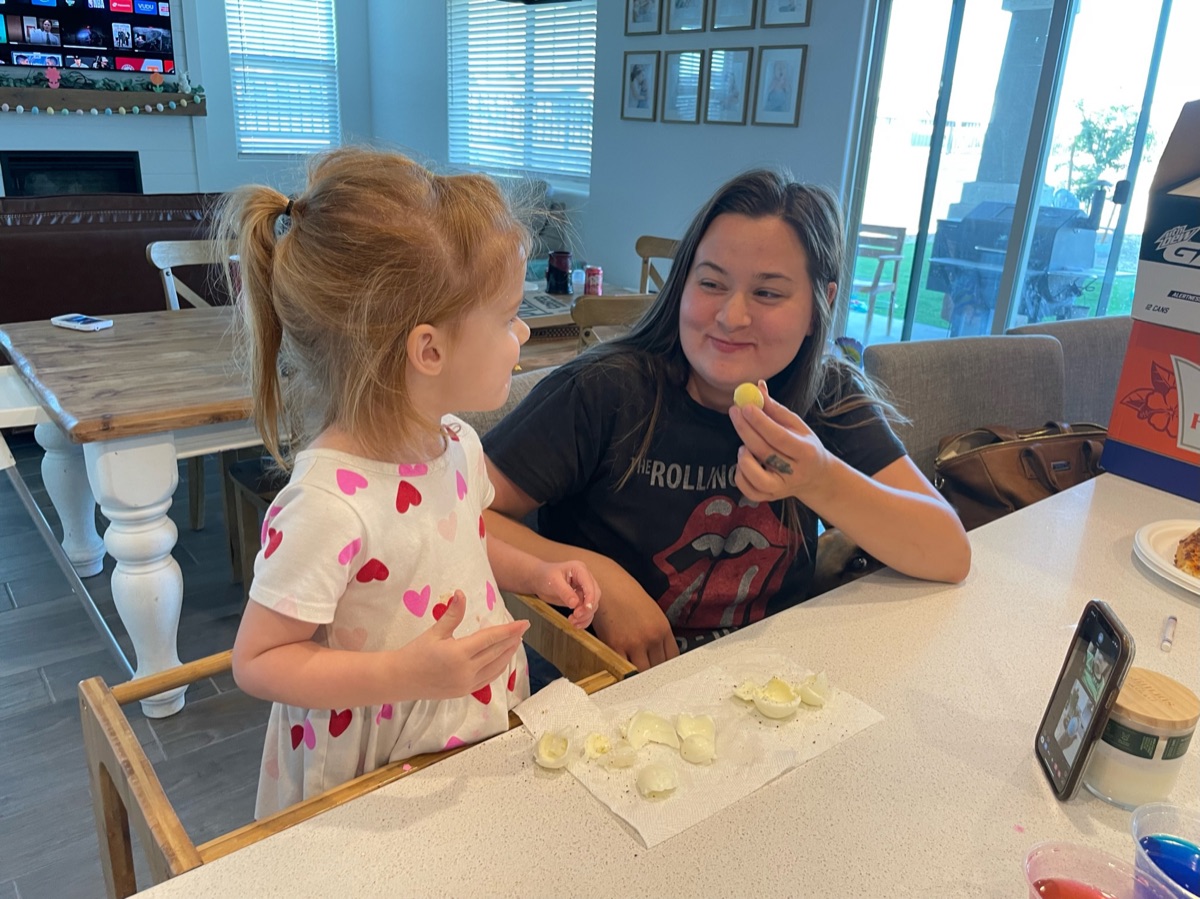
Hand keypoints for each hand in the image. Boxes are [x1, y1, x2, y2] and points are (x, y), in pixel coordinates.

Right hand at [399, 591, 528, 698]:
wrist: (399, 679)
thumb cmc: (415, 653)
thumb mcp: (435, 632)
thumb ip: (452, 614)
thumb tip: (461, 593)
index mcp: (459, 653)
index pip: (491, 638)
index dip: (510, 630)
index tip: (524, 623)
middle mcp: (466, 671)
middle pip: (497, 652)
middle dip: (512, 640)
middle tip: (523, 629)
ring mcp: (467, 684)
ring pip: (496, 668)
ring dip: (507, 654)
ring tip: (515, 642)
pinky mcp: (464, 692)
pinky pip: (488, 679)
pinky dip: (498, 668)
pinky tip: (502, 660)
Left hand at [533, 560, 599, 628]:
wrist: (539, 580)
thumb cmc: (545, 576)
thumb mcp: (553, 582)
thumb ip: (564, 592)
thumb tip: (575, 604)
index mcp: (580, 570)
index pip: (590, 584)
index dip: (590, 597)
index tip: (586, 608)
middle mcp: (585, 579)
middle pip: (595, 595)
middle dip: (587, 608)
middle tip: (576, 615)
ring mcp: (584, 590)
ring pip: (592, 605)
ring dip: (585, 615)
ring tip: (572, 622)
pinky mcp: (580, 599)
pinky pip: (587, 611)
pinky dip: (584, 619)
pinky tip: (576, 624)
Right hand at [590, 584, 677, 670]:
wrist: (607, 585)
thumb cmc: (626, 595)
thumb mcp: (652, 612)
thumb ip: (657, 633)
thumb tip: (658, 653)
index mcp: (663, 628)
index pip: (672, 658)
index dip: (666, 667)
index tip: (660, 670)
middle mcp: (651, 637)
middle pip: (657, 667)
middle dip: (651, 672)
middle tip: (644, 673)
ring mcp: (634, 643)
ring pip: (640, 672)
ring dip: (636, 673)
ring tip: (632, 673)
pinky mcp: (615, 646)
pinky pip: (621, 668)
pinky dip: (621, 671)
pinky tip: (619, 669)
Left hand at [729, 379, 831, 503]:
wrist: (815, 477)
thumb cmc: (803, 445)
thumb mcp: (796, 426)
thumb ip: (775, 409)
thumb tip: (757, 386)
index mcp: (806, 452)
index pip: (779, 437)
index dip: (760, 421)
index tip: (745, 405)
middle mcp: (794, 473)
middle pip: (763, 451)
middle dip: (745, 429)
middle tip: (734, 411)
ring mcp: (781, 489)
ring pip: (753, 475)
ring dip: (743, 455)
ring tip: (746, 444)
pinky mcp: (768, 498)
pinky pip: (746, 488)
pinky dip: (740, 473)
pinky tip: (745, 460)